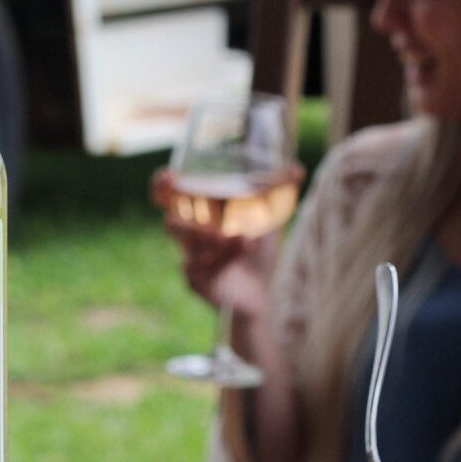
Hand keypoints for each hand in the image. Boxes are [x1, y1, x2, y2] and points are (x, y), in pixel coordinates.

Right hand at [154, 167, 281, 316]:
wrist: (262, 292)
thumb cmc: (258, 253)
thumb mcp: (269, 220)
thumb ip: (278, 194)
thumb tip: (299, 169)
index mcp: (199, 217)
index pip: (168, 198)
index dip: (161, 187)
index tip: (167, 177)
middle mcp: (190, 238)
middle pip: (171, 224)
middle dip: (191, 225)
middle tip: (218, 230)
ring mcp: (190, 260)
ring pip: (189, 246)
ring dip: (217, 242)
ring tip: (242, 242)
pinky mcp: (194, 282)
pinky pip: (196, 268)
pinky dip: (220, 261)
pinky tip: (236, 258)